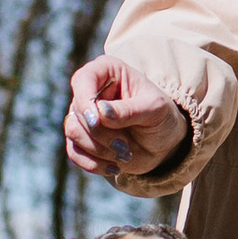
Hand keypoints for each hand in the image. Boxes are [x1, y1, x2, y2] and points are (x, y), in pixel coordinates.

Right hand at [65, 55, 182, 182]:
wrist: (163, 144)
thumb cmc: (161, 117)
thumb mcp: (154, 110)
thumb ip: (129, 110)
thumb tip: (100, 112)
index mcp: (107, 71)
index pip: (82, 80)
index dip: (85, 101)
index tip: (97, 121)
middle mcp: (90, 90)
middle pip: (77, 111)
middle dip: (101, 134)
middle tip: (126, 147)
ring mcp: (83, 115)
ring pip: (73, 132)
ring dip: (99, 149)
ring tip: (125, 154)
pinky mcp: (81, 139)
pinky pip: (74, 152)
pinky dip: (93, 163)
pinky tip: (114, 167)